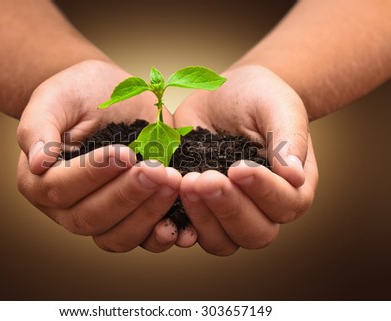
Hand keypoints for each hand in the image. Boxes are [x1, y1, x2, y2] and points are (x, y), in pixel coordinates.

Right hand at [17, 60, 192, 251]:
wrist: (108, 95)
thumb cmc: (77, 93)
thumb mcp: (54, 98)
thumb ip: (38, 127)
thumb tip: (36, 164)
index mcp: (40, 181)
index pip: (61, 188)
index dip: (94, 174)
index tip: (125, 153)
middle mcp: (67, 207)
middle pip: (91, 218)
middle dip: (127, 196)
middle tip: (157, 171)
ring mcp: (101, 215)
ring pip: (118, 236)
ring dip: (147, 215)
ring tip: (173, 184)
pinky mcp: (132, 214)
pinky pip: (143, 238)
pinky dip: (162, 235)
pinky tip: (182, 224)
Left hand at [173, 65, 318, 255]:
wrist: (225, 94)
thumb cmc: (259, 97)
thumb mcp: (279, 107)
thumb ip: (289, 139)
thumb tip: (294, 177)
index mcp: (292, 186)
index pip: (286, 204)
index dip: (263, 192)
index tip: (238, 167)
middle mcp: (263, 208)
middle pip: (255, 233)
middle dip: (228, 209)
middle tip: (204, 179)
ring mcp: (228, 212)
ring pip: (222, 241)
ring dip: (203, 219)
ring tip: (186, 183)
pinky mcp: (199, 208)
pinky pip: (191, 231)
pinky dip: (178, 225)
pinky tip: (165, 209)